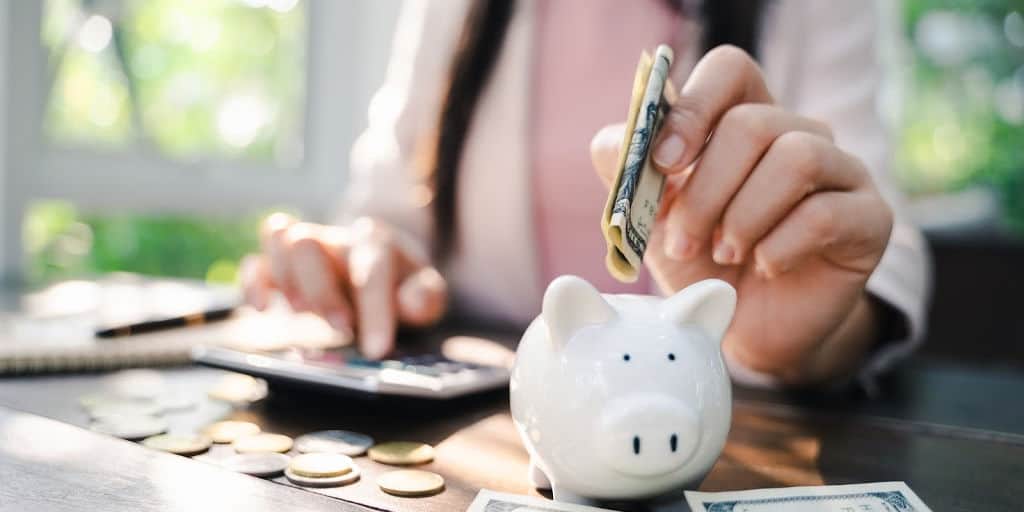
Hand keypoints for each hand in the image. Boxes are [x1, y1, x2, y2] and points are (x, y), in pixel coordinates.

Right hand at [240, 213, 446, 358]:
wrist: (384, 272)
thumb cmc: (403, 287)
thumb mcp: (427, 293)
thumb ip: (426, 296)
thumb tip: (409, 301)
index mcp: (376, 243)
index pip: (372, 268)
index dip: (375, 310)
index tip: (376, 350)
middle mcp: (336, 239)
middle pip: (309, 244)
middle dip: (320, 291)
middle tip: (340, 329)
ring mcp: (307, 249)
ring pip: (279, 239)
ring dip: (285, 279)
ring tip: (303, 315)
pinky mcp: (281, 269)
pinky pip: (255, 262)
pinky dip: (253, 283)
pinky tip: (263, 309)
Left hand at [592, 46, 892, 384]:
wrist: (747, 328)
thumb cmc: (702, 262)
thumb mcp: (653, 216)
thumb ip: (631, 172)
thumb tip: (621, 140)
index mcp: (745, 119)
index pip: (730, 70)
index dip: (694, 108)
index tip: (664, 163)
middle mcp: (799, 133)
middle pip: (753, 123)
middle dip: (706, 189)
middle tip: (685, 240)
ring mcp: (842, 171)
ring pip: (796, 157)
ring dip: (744, 215)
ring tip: (725, 254)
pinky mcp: (870, 217)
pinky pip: (824, 213)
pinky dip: (779, 247)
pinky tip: (765, 267)